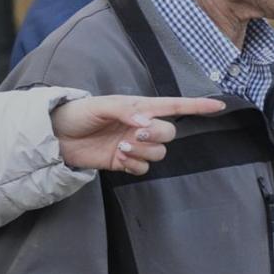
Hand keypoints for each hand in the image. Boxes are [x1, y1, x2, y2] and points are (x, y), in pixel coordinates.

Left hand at [52, 95, 226, 174]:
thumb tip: (146, 122)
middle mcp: (140, 126)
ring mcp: (133, 145)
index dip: (197, 105)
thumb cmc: (76, 114)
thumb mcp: (100, 106)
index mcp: (138, 107)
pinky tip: (119, 159)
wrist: (54, 136)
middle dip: (156, 135)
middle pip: (169, 133)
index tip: (219, 105)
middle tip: (133, 134)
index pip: (173, 106)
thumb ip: (125, 111)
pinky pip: (143, 168)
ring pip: (159, 153)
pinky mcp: (124, 162)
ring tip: (121, 147)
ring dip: (144, 152)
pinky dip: (135, 165)